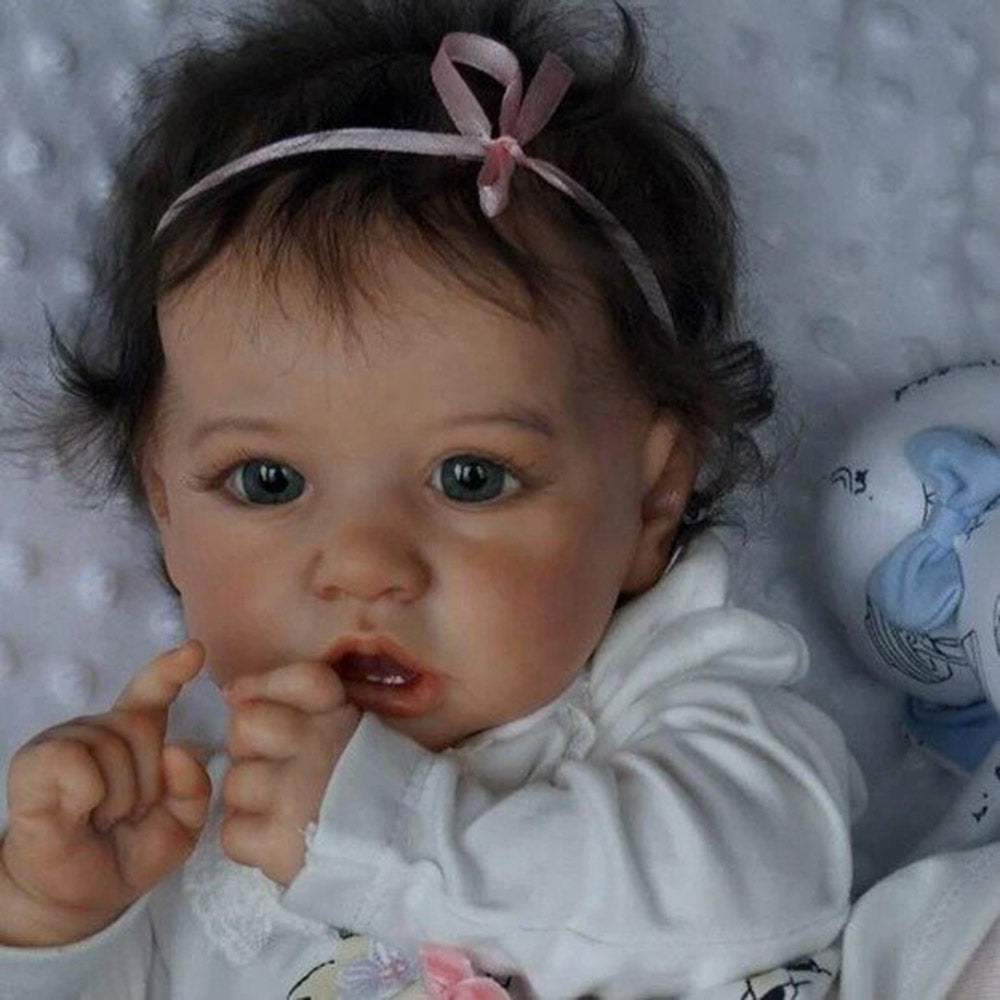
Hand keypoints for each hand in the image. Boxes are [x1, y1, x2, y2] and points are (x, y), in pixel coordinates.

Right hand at [1, 641, 211, 944]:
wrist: (77, 899)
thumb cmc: (127, 854)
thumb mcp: (180, 826)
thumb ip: (193, 789)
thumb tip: (178, 749)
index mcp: (135, 739)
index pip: (152, 694)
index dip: (171, 669)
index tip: (195, 650)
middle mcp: (100, 731)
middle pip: (141, 728)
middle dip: (146, 783)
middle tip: (125, 817)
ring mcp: (65, 741)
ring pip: (111, 746)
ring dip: (117, 797)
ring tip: (101, 819)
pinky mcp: (34, 761)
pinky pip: (76, 759)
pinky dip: (87, 793)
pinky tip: (78, 812)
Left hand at [220, 661, 360, 886]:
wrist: (412, 853)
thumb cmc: (381, 790)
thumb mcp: (360, 730)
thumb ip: (310, 704)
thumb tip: (233, 692)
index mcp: (343, 716)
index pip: (299, 678)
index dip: (268, 688)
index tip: (266, 708)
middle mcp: (316, 746)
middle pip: (246, 725)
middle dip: (252, 747)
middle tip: (278, 767)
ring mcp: (294, 795)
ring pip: (235, 783)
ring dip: (252, 800)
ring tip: (283, 809)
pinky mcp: (280, 845)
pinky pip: (233, 833)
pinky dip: (250, 840)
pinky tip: (278, 839)